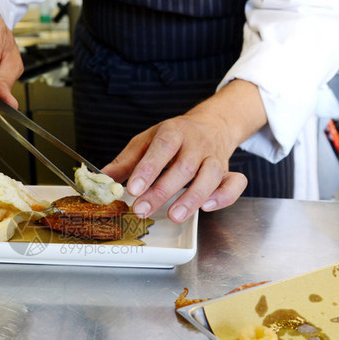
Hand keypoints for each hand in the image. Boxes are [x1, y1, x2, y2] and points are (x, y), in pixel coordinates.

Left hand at [102, 79, 266, 222]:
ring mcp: (214, 158)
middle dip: (163, 191)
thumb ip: (127, 161)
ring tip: (174, 216)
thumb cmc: (174, 137)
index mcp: (173, 132)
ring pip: (210, 176)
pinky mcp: (228, 171)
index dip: (148, 168)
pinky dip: (224, 196)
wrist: (212, 124)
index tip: (133, 188)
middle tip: (143, 210)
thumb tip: (103, 179)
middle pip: (183, 167)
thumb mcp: (147, 140)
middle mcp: (196, 144)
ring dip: (192, 198)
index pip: (161, 148)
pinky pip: (234, 183)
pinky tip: (207, 207)